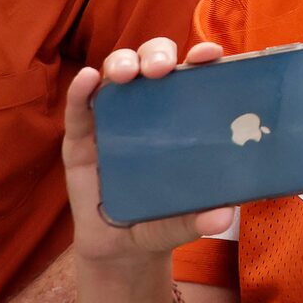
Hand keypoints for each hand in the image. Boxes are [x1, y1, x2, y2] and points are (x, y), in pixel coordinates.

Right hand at [63, 38, 233, 266]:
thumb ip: (199, 217)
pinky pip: (79, 109)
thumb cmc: (161, 218)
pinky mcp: (82, 138)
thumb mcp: (182, 220)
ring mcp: (115, 118)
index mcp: (186, 115)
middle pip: (155, 61)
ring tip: (126, 74)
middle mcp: (152, 107)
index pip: (196, 75)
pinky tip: (88, 79)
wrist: (119, 247)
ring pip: (119, 73)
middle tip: (161, 69)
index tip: (210, 54)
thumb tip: (223, 218)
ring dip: (123, 63)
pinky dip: (81, 91)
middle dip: (158, 54)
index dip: (202, 58)